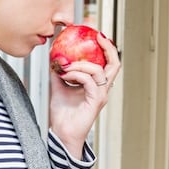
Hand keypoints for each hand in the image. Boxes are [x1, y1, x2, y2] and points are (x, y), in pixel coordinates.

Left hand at [48, 32, 120, 157]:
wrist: (61, 133)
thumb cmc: (63, 114)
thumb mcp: (58, 87)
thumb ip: (59, 72)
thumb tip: (54, 56)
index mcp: (96, 85)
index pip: (107, 63)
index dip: (106, 48)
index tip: (97, 35)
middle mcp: (102, 89)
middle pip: (114, 64)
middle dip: (108, 48)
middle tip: (98, 36)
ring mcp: (100, 95)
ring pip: (99, 71)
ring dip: (81, 65)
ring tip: (66, 67)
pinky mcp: (96, 101)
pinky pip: (90, 81)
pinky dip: (78, 74)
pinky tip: (67, 75)